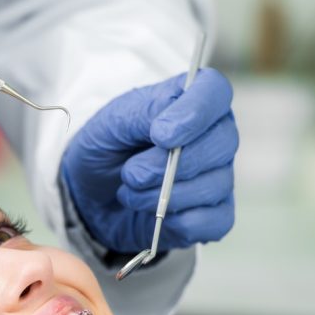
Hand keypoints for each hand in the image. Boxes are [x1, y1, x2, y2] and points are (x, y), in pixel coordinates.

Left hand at [60, 68, 237, 254]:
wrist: (92, 195)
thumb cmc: (107, 149)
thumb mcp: (113, 122)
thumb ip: (144, 114)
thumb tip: (169, 129)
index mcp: (193, 99)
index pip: (215, 92)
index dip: (194, 113)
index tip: (159, 135)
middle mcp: (214, 135)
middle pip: (222, 143)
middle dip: (169, 166)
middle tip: (131, 173)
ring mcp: (219, 176)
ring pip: (214, 186)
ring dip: (164, 196)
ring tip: (131, 193)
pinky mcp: (214, 215)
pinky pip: (215, 221)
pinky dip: (179, 222)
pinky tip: (154, 215)